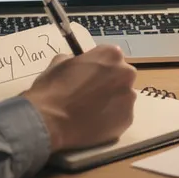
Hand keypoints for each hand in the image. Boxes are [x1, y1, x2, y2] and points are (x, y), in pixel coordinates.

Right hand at [21, 45, 136, 151]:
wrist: (49, 123)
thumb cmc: (52, 90)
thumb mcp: (59, 63)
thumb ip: (75, 59)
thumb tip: (78, 63)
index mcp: (111, 54)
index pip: (110, 57)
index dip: (98, 67)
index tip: (88, 76)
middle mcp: (126, 73)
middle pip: (120, 76)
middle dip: (109, 83)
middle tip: (90, 94)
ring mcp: (129, 97)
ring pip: (122, 97)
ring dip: (111, 101)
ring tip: (91, 112)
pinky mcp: (128, 119)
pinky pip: (121, 116)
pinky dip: (111, 119)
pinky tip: (95, 123)